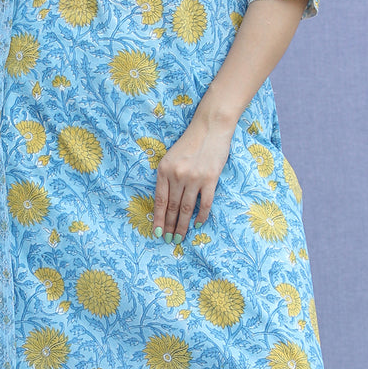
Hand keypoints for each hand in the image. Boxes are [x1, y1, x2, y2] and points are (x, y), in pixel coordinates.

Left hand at [151, 116, 233, 243]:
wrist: (210, 128)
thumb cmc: (190, 143)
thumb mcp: (171, 158)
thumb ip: (166, 177)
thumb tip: (164, 203)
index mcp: (164, 170)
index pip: (159, 201)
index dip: (158, 219)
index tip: (157, 232)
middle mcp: (177, 175)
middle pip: (172, 208)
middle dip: (170, 226)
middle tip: (168, 241)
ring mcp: (194, 178)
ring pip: (186, 209)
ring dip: (183, 226)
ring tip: (180, 238)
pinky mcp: (210, 179)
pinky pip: (204, 203)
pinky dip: (201, 216)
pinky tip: (198, 225)